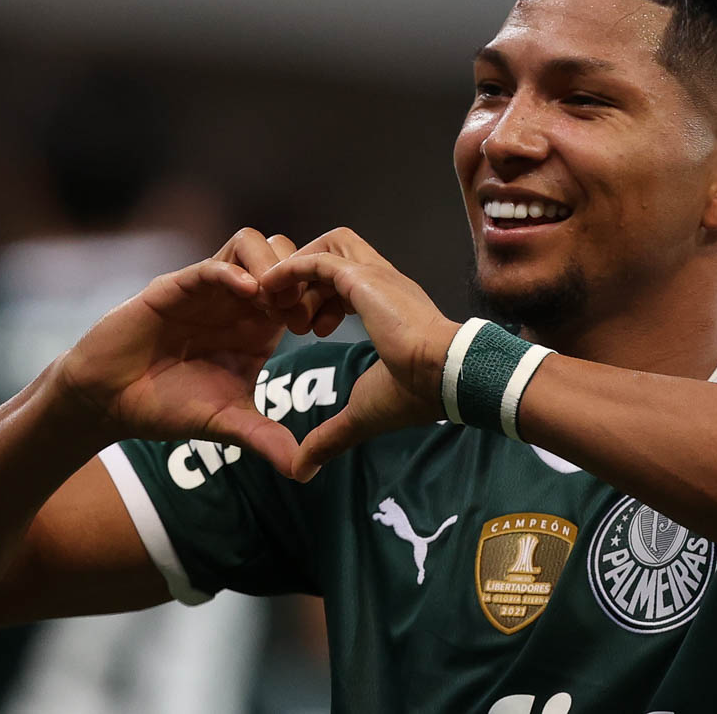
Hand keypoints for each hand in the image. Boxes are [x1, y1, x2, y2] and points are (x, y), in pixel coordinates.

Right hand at [55, 228, 315, 476]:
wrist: (109, 402)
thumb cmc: (167, 407)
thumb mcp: (226, 423)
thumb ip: (264, 438)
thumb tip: (305, 471)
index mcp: (258, 325)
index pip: (302, 289)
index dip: (317, 300)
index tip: (319, 330)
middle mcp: (237, 300)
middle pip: (285, 254)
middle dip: (301, 275)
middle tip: (299, 313)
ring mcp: (207, 289)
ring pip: (251, 243)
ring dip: (271, 266)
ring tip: (274, 304)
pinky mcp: (175, 287)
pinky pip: (210, 265)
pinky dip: (232, 272)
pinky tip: (248, 295)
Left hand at [259, 228, 459, 480]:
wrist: (445, 375)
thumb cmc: (417, 392)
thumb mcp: (361, 413)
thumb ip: (329, 435)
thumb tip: (302, 471)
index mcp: (391, 306)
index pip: (350, 280)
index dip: (322, 300)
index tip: (309, 331)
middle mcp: (384, 282)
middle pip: (339, 250)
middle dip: (308, 278)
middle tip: (293, 317)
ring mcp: (375, 275)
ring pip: (328, 245)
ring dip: (298, 271)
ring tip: (282, 306)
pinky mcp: (362, 278)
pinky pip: (315, 261)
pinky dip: (289, 273)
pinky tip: (271, 295)